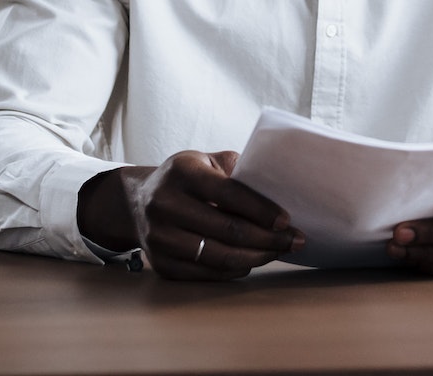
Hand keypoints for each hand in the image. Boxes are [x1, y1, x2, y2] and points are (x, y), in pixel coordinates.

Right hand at [79, 150, 303, 280]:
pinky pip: (206, 273)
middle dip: (268, 239)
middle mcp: (165, 204)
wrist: (138, 201)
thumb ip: (238, 169)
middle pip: (228, 230)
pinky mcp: (160, 263)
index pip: (229, 193)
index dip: (261, 210)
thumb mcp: (206, 160)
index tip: (287, 220)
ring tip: (277, 252)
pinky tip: (252, 261)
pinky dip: (234, 269)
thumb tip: (279, 188)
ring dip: (256, 257)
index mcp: (182, 171)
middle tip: (294, 240)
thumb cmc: (186, 178)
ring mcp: (159, 237)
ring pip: (219, 256)